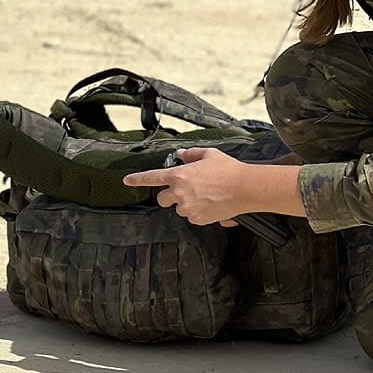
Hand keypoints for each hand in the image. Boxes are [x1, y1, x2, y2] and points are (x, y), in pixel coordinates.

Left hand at [123, 147, 244, 226]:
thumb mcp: (209, 154)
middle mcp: (180, 193)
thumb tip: (181, 154)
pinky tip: (211, 203)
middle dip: (169, 195)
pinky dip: (198, 211)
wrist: (245, 188)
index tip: (127, 180)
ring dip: (186, 203)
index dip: (138, 179)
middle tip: (185, 189)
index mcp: (179, 175)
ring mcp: (188, 208)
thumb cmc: (228, 169)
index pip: (152, 177)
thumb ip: (191, 154)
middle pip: (162, 199)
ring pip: (179, 208)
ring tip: (205, 195)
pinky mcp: (198, 219)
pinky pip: (192, 216)